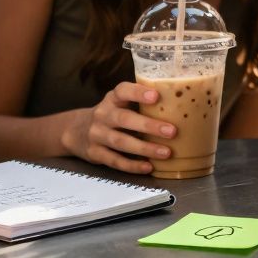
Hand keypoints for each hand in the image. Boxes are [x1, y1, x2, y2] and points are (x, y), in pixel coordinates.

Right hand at [60, 82, 175, 174]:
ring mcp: (97, 134)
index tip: (156, 96)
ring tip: (166, 153)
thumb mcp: (121, 103)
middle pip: (124, 119)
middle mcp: (103, 114)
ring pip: (121, 142)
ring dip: (145, 148)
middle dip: (149, 126)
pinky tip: (148, 167)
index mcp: (113, 98)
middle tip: (172, 131)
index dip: (138, 93)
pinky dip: (132, 165)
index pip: (123, 91)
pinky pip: (115, 161)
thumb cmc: (111, 114)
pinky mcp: (95, 153)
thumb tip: (181, 107)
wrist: (76, 130)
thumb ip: (142, 103)